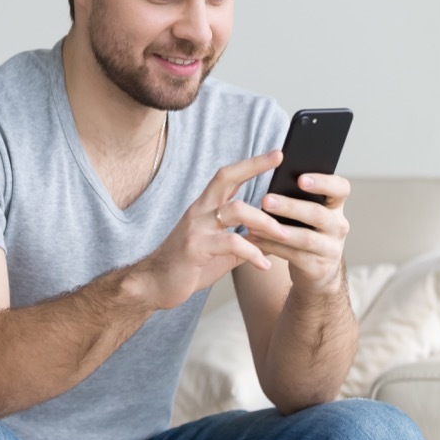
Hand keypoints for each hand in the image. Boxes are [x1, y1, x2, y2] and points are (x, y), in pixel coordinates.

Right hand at [137, 150, 290, 309]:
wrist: (154, 284)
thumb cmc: (188, 266)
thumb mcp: (220, 251)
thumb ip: (244, 240)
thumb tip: (274, 239)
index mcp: (205, 208)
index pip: (228, 177)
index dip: (251, 164)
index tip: (276, 154)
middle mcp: (199, 212)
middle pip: (226, 178)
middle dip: (254, 166)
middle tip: (280, 159)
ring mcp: (196, 228)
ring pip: (235, 210)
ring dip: (265, 221)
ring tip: (285, 235)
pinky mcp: (195, 248)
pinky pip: (231, 243)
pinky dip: (253, 253)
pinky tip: (265, 265)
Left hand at [248, 171, 351, 293]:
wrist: (317, 270)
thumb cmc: (305, 230)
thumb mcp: (307, 213)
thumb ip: (296, 197)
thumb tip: (267, 175)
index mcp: (336, 206)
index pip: (341, 188)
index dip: (323, 182)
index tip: (300, 178)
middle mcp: (338, 226)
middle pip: (318, 214)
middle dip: (290, 207)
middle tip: (266, 200)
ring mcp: (331, 248)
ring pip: (305, 238)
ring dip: (277, 230)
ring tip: (254, 222)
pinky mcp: (318, 267)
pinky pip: (293, 255)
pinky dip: (271, 246)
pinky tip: (254, 238)